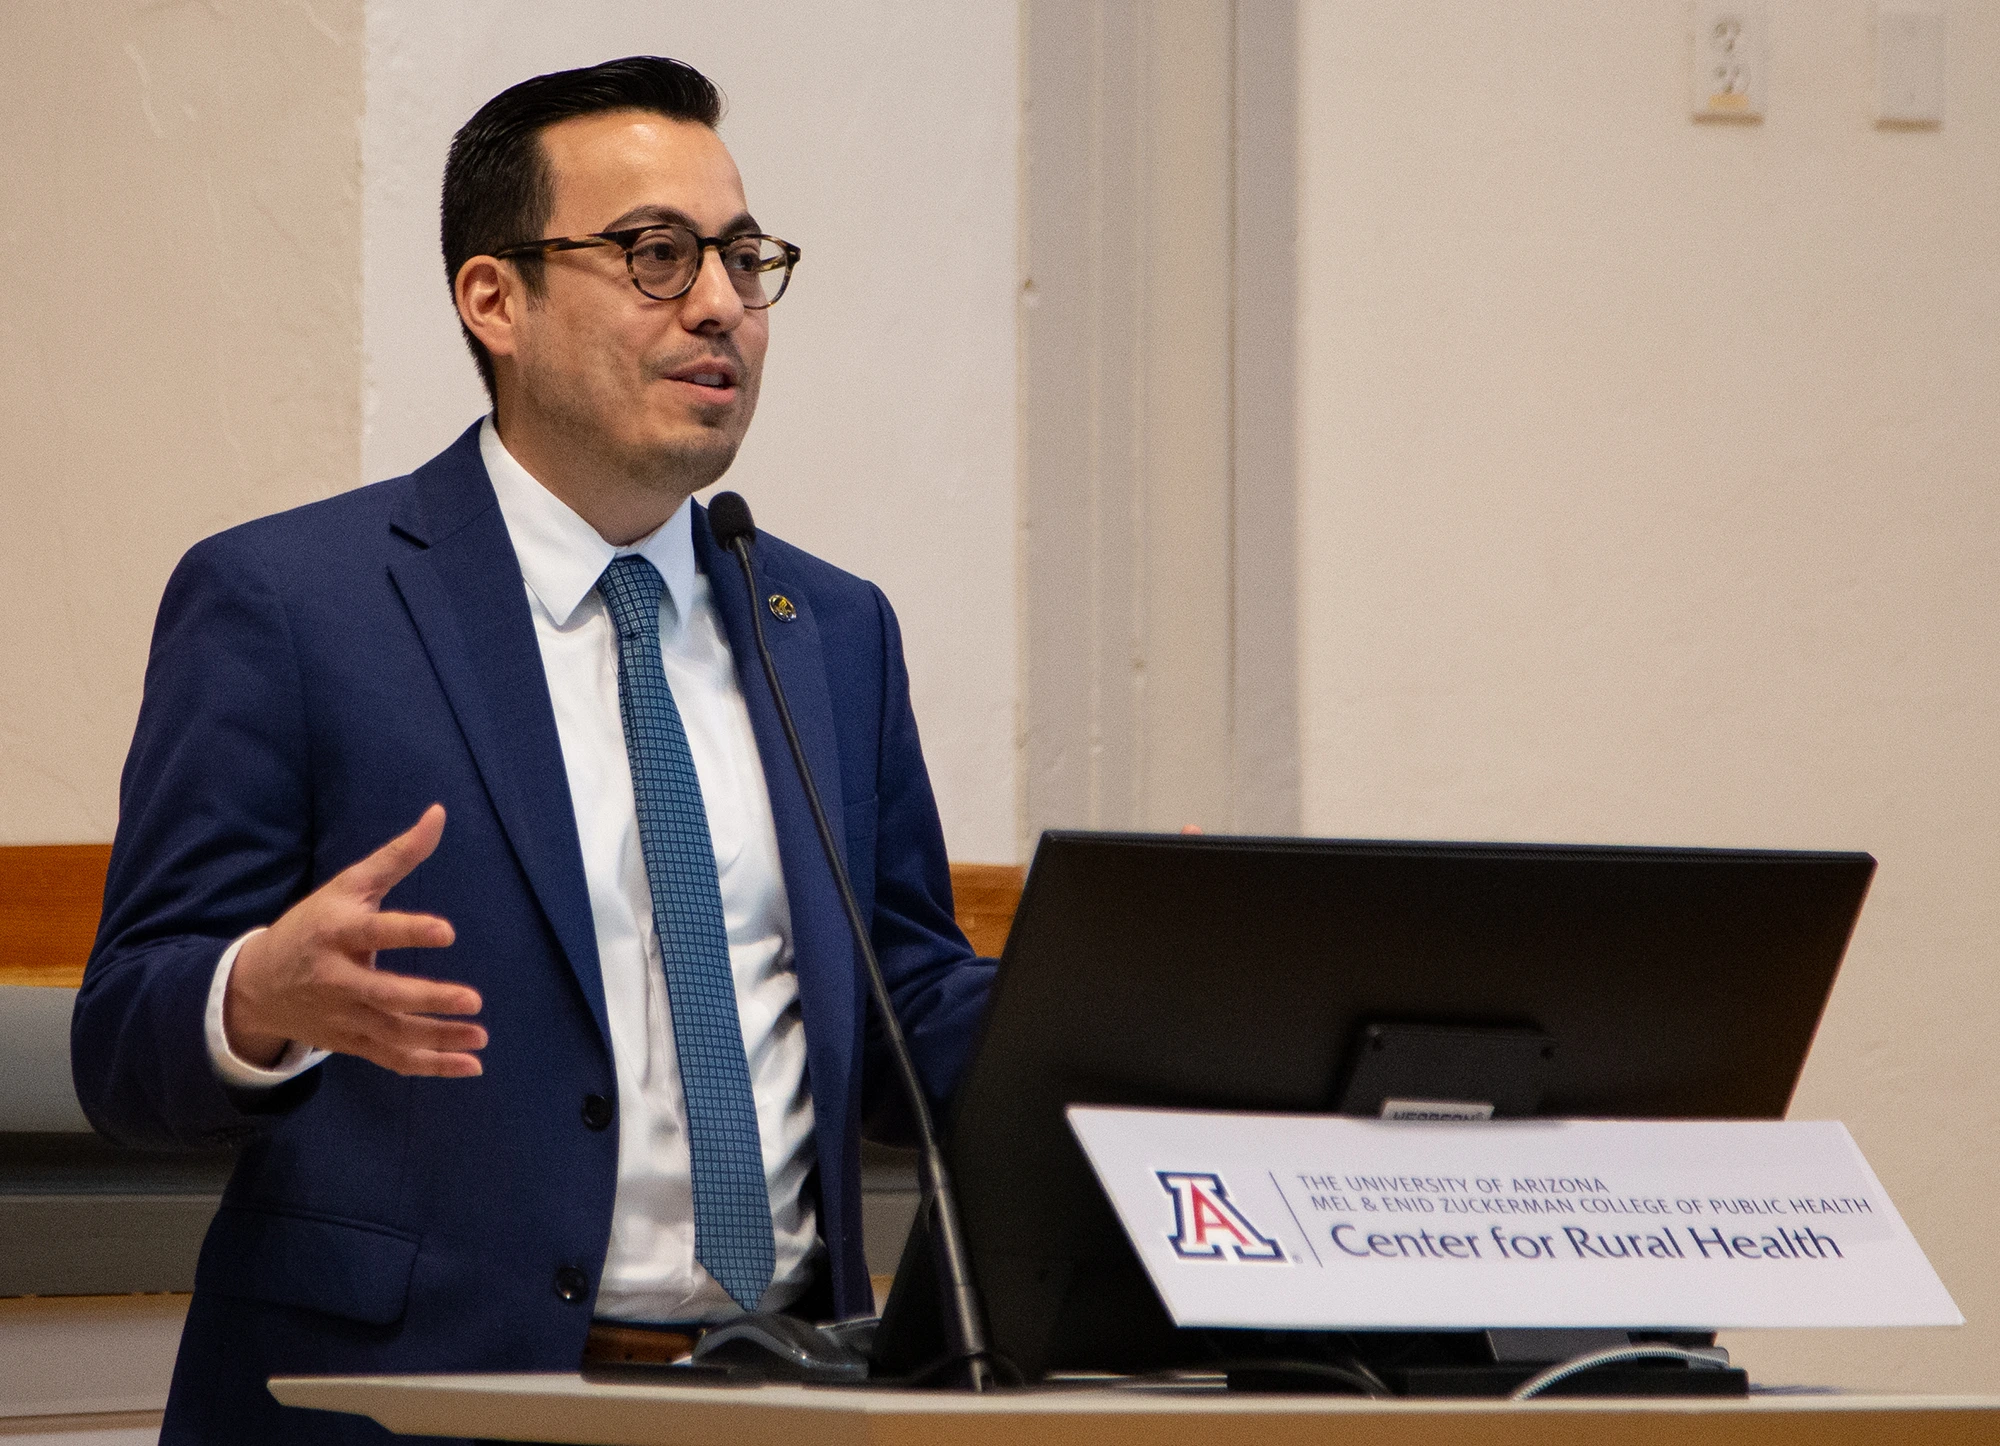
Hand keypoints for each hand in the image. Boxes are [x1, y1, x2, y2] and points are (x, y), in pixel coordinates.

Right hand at [224, 805, 485, 1076]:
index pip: (375, 932)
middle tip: (473, 999)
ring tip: (480, 1038)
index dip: (409, 932)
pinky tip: (469, 1066)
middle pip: (385, 993)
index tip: (448, 931)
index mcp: (337, 933)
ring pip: (393, 1033)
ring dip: (438, 1039)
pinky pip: (392, 1058)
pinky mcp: (351, 1042)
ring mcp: (344, 1015)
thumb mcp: (349, 884)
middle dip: (429, 999)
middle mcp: (338, 978)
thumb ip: (398, 855)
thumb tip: (440, 813)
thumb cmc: (315, 924)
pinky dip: (429, 1066)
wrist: (256, 985)